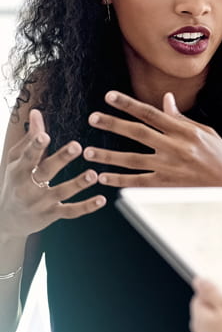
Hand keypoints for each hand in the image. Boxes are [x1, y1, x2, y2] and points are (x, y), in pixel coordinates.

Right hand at [0, 109, 104, 238]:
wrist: (7, 219)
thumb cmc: (16, 181)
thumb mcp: (17, 160)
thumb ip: (30, 138)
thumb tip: (36, 112)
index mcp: (19, 169)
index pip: (28, 156)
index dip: (36, 146)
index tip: (46, 135)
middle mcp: (28, 186)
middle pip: (45, 171)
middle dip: (61, 159)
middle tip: (77, 146)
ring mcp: (40, 202)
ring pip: (61, 192)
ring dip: (78, 183)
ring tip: (93, 174)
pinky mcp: (52, 215)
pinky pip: (70, 211)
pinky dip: (86, 207)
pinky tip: (102, 199)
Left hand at [84, 91, 221, 188]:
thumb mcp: (206, 132)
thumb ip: (181, 119)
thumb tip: (165, 100)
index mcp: (184, 131)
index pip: (150, 113)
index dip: (127, 104)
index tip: (108, 97)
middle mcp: (174, 147)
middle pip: (137, 133)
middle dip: (112, 124)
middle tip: (92, 118)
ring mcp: (170, 168)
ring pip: (132, 159)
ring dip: (108, 156)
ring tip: (88, 153)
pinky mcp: (168, 186)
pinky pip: (139, 183)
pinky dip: (120, 181)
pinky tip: (105, 178)